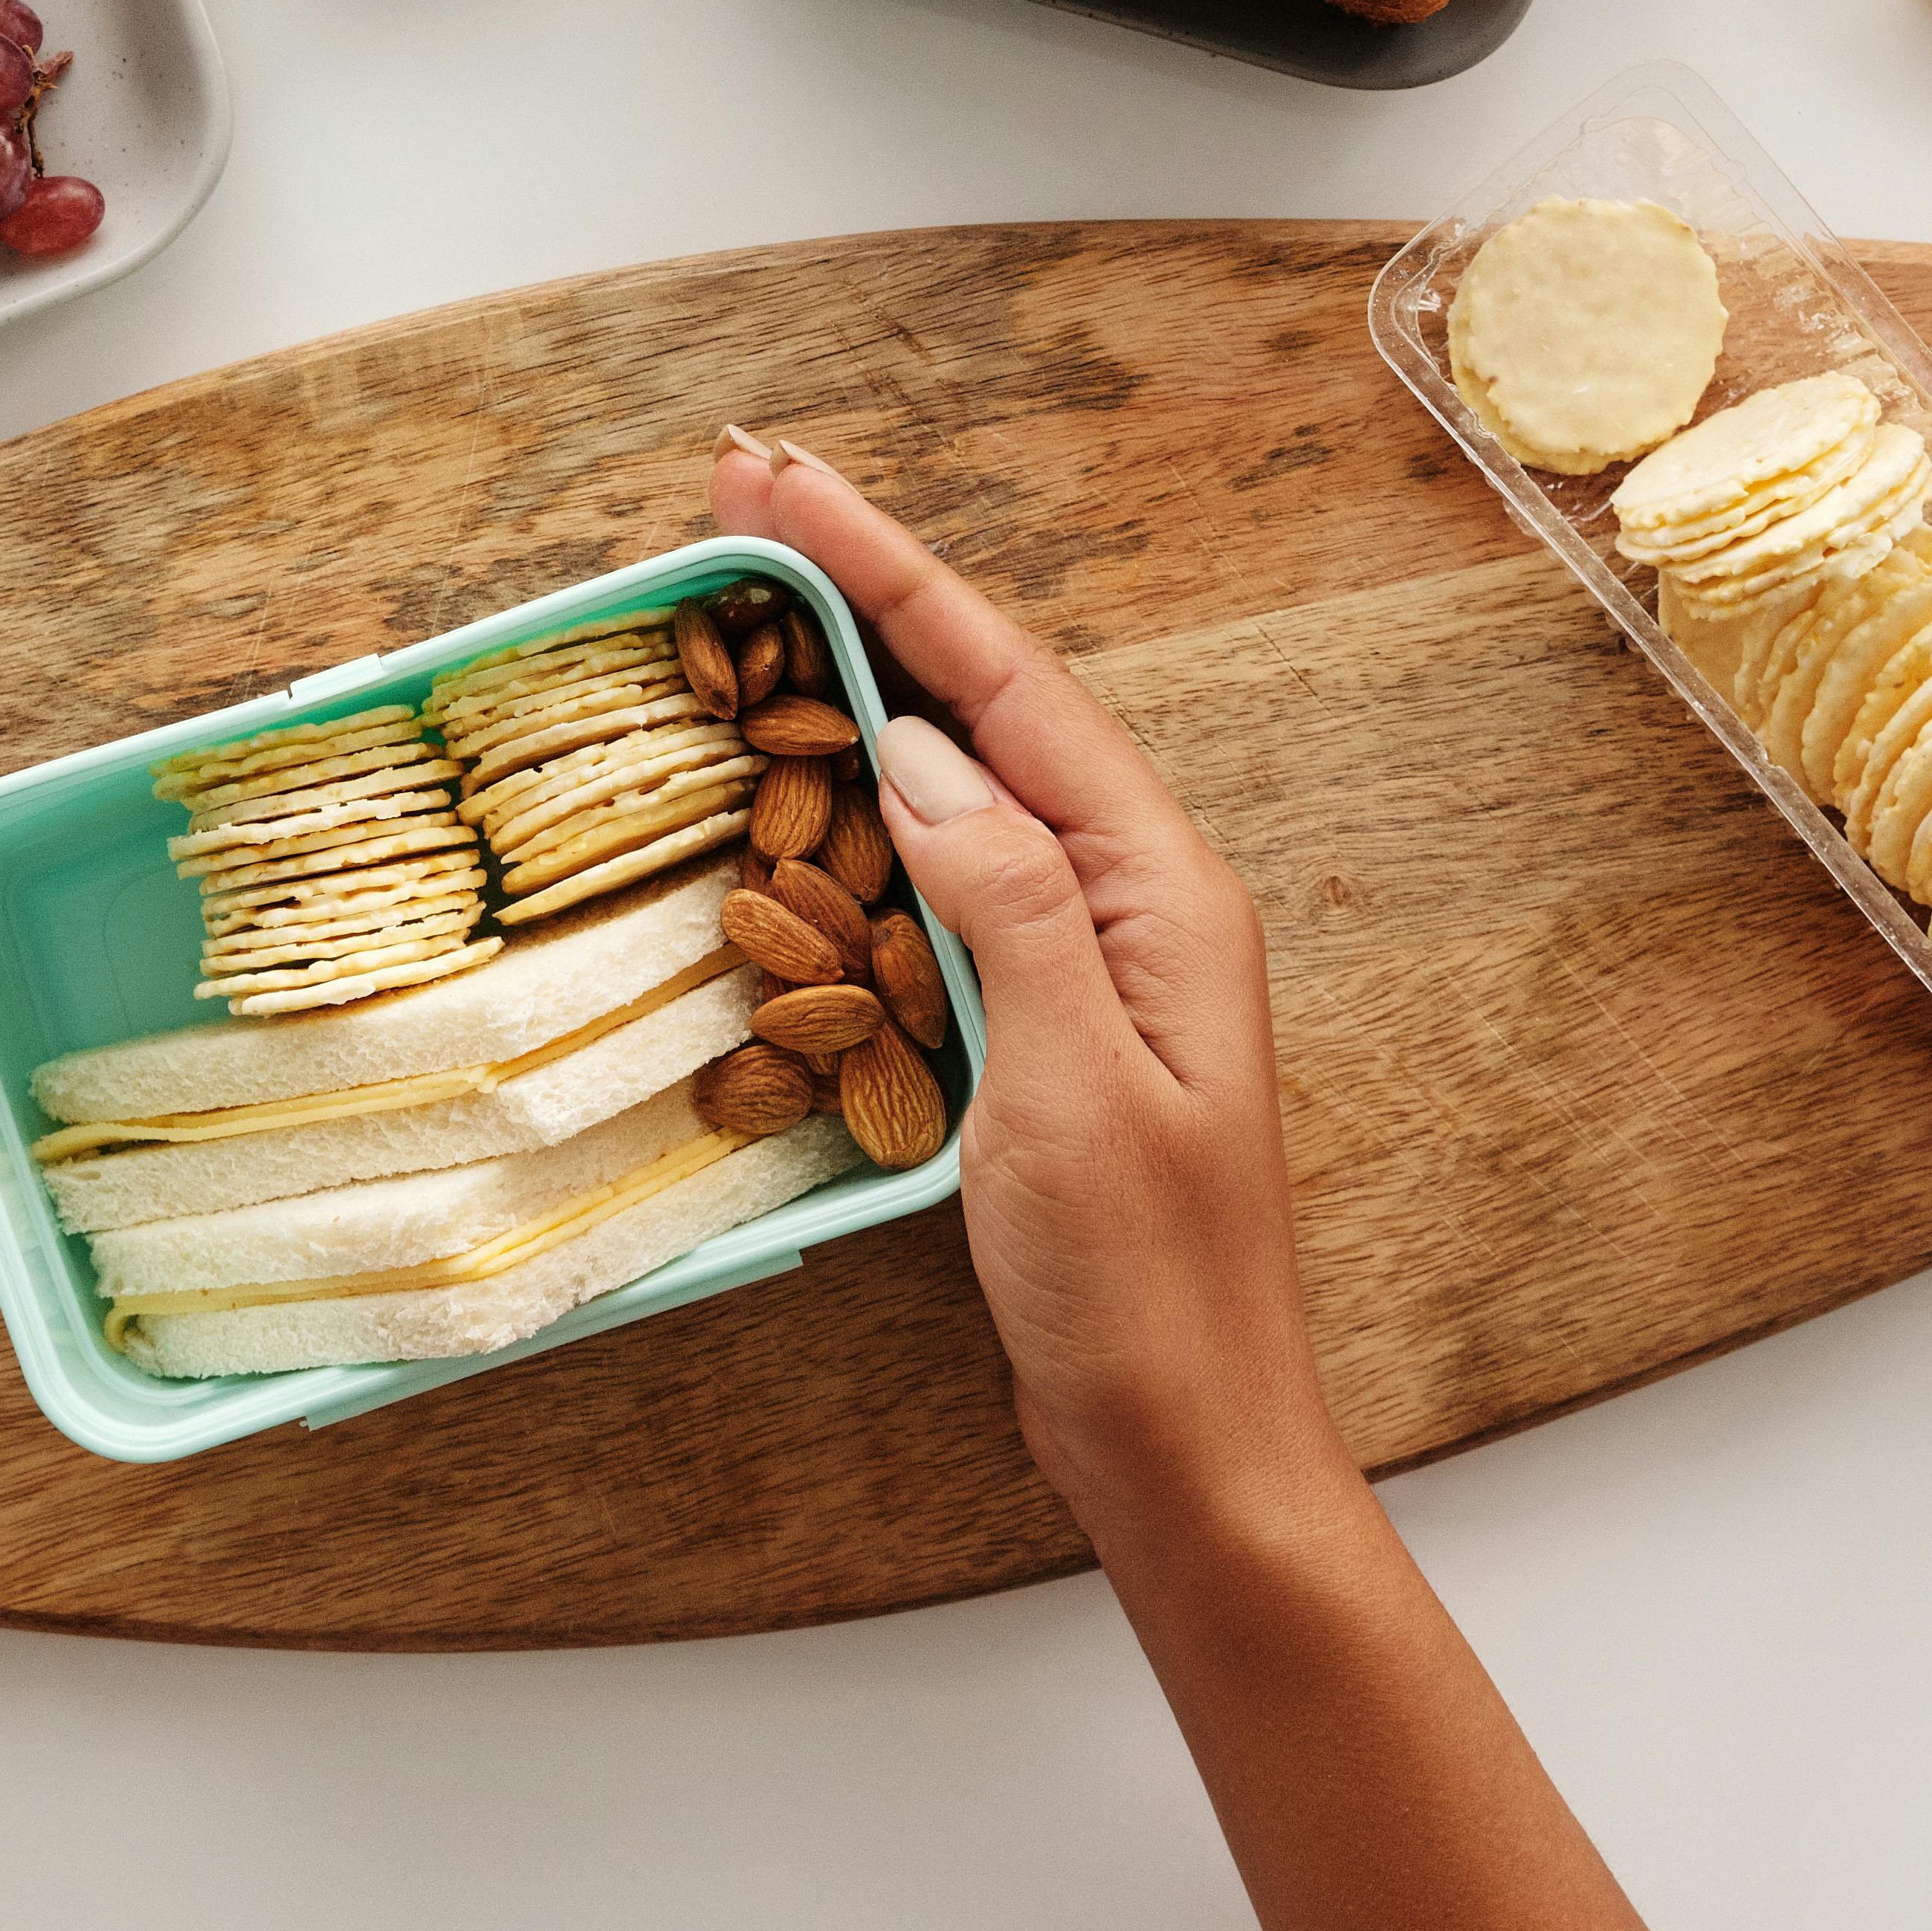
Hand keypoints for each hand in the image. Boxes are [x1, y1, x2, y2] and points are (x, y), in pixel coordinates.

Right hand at [709, 443, 1352, 1558]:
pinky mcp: (1039, 1020)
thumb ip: (1009, 905)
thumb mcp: (1073, 1086)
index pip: (1009, 686)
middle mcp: (1134, 901)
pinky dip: (866, 801)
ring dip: (860, 676)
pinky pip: (945, 871)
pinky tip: (812, 778)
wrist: (1188, 1447)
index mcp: (1161, 892)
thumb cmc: (1147, 1292)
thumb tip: (925, 753)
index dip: (890, 572)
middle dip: (866, 587)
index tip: (782, 483)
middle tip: (743, 489)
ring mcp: (1088, 959)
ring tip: (756, 589)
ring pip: (960, 774)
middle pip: (985, 701)